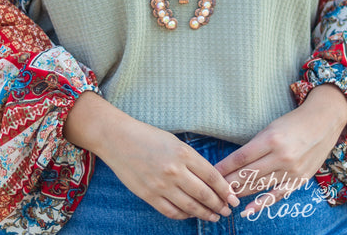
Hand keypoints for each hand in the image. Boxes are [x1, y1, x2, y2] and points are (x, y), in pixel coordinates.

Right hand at [64, 92, 238, 221]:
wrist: (118, 139)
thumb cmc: (147, 136)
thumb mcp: (174, 141)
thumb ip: (191, 159)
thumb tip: (209, 178)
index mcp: (183, 153)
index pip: (212, 177)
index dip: (225, 190)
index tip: (233, 197)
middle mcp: (175, 171)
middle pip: (204, 194)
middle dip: (219, 204)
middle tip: (227, 210)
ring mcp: (161, 185)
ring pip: (190, 207)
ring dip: (205, 213)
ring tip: (214, 216)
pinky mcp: (149, 195)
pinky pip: (172, 212)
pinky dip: (184, 215)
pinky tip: (191, 214)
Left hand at [214, 84, 346, 214]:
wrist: (321, 123)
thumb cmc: (292, 123)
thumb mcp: (270, 128)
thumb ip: (255, 145)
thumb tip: (235, 162)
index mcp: (271, 140)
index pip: (241, 157)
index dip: (225, 166)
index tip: (213, 171)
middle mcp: (281, 157)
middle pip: (248, 174)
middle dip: (229, 182)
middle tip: (214, 187)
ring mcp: (291, 170)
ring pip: (259, 186)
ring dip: (240, 192)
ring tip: (225, 196)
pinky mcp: (299, 180)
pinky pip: (277, 195)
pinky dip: (261, 204)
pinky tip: (247, 210)